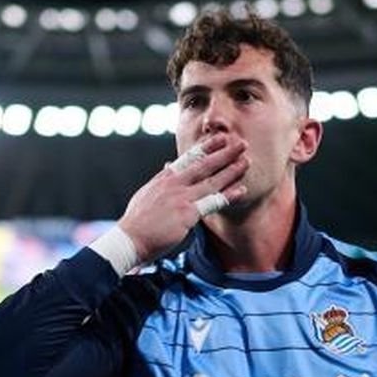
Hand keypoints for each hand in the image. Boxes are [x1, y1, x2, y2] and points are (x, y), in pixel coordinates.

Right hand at [114, 134, 250, 264]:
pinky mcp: (187, 213)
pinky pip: (212, 202)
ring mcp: (181, 198)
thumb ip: (162, 181)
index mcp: (165, 178)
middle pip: (203, 164)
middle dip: (224, 153)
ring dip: (231, 170)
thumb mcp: (148, 193)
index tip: (220, 139)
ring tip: (246, 162)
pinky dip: (228, 195)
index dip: (206, 147)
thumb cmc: (137, 221)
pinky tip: (241, 190)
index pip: (188, 158)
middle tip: (241, 143)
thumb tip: (168, 167)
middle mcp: (174, 184)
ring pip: (211, 181)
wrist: (130, 238)